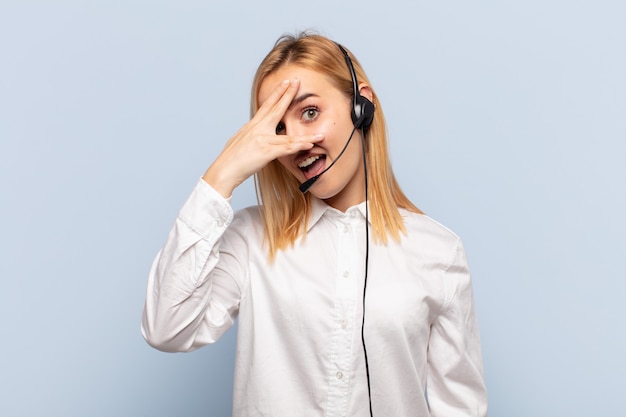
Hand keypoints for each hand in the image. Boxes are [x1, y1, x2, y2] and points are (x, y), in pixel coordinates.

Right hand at [202, 79, 323, 197]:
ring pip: (288, 135)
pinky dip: (299, 147)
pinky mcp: (265, 152)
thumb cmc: (230, 159)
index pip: (266, 105)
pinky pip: (286, 149)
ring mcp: (262, 139)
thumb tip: (254, 133)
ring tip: (319, 133)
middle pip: (276, 109)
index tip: (286, 83)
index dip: (277, 93)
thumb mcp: (240, 141)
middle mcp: (257, 129)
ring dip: (306, 135)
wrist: (223, 170)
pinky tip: (310, 145)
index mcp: (252, 126)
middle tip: (297, 82)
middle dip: (288, 94)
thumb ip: (250, 135)